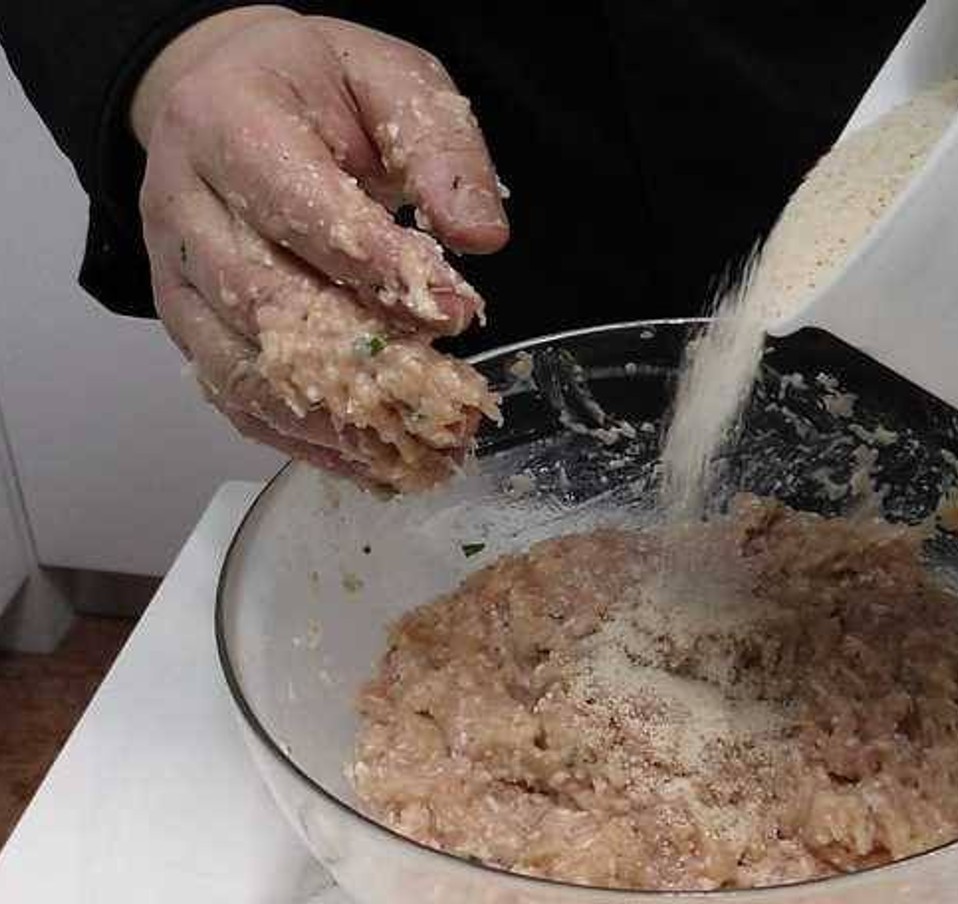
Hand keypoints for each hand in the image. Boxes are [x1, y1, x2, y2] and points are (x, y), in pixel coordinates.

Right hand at [133, 7, 508, 488]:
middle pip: (264, 300)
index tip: (458, 313)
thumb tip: (479, 237)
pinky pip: (234, 398)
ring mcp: (174, 273)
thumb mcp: (391, 82)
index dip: (380, 270)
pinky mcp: (185, 325)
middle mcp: (183, 204)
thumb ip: (439, 150)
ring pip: (244, 364)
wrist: (224, 94)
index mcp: (228, 123)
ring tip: (424, 450)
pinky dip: (304, 441)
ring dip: (338, 419)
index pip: (298, 208)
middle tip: (452, 404)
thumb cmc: (316, 91)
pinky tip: (374, 461)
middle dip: (366, 361)